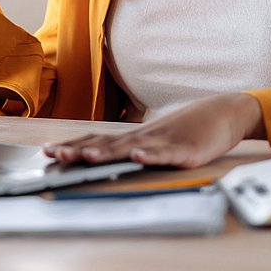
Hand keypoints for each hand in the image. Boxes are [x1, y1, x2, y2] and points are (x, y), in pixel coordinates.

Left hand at [43, 93, 265, 168]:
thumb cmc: (186, 129)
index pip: (97, 141)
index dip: (73, 146)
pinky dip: (152, 155)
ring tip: (87, 156)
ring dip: (108, 152)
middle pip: (107, 144)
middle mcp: (144, 137)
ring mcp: (164, 142)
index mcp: (134, 137)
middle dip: (79, 150)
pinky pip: (167, 153)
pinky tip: (139, 156)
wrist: (222, 113)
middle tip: (54, 155)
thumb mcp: (154, 140)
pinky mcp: (187, 150)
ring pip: (132, 147)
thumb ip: (131, 149)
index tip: (47, 151)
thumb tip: (103, 156)